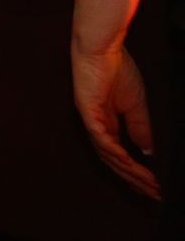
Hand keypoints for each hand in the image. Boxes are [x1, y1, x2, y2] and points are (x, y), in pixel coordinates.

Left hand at [73, 39, 159, 198]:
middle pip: (113, 160)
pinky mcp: (86, 111)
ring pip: (108, 154)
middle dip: (134, 178)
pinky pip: (101, 138)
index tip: (153, 186)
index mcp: (106, 123)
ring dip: (128, 170)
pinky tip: (130, 163)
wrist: (102, 48)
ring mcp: (89, 119)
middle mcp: (96, 125)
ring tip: (148, 182)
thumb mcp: (136, 104)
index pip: (118, 155)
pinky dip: (115, 152)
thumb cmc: (116, 70)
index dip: (135, 172)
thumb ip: (140, 128)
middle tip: (153, 193)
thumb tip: (148, 152)